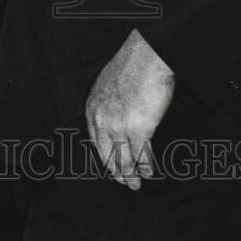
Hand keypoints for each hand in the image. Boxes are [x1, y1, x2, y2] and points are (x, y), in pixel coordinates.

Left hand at [85, 29, 174, 189]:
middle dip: (117, 172)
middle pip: (107, 155)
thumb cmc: (132, 65)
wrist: (147, 57)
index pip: (95, 141)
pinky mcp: (138, 129)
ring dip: (132, 175)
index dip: (104, 157)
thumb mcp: (108, 85)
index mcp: (92, 108)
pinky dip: (146, 166)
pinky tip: (149, 172)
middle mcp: (101, 120)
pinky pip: (141, 155)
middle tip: (125, 183)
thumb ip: (107, 104)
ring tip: (137, 184)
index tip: (111, 166)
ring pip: (124, 159)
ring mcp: (119, 126)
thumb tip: (116, 117)